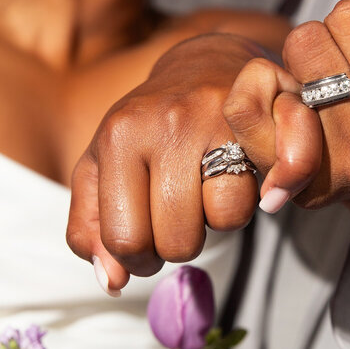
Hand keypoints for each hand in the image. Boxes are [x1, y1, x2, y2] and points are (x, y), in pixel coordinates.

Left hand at [67, 34, 265, 288]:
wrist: (205, 66)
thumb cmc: (146, 129)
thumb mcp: (101, 167)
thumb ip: (90, 226)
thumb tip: (110, 282)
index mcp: (118, 135)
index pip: (125, 239)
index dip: (136, 259)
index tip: (143, 244)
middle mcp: (166, 124)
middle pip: (176, 241)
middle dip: (176, 246)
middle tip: (175, 219)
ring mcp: (216, 121)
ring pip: (222, 223)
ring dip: (214, 224)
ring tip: (203, 194)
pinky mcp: (259, 128)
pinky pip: (254, 202)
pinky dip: (243, 204)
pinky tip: (230, 182)